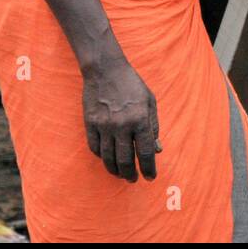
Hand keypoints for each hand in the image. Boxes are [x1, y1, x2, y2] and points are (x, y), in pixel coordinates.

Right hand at [81, 58, 160, 182]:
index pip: (145, 152)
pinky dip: (101, 157)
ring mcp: (104, 125)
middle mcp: (122, 125)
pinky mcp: (90, 123)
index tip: (150, 177)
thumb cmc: (132, 84)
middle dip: (130, 174)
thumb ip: (154, 126)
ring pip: (108, 158)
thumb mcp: (150, 102)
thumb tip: (157, 150)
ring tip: (121, 174)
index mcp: (140, 119)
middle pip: (125, 160)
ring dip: (115, 170)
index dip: (148, 168)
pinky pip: (95, 148)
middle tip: (133, 179)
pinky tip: (107, 159)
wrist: (106, 69)